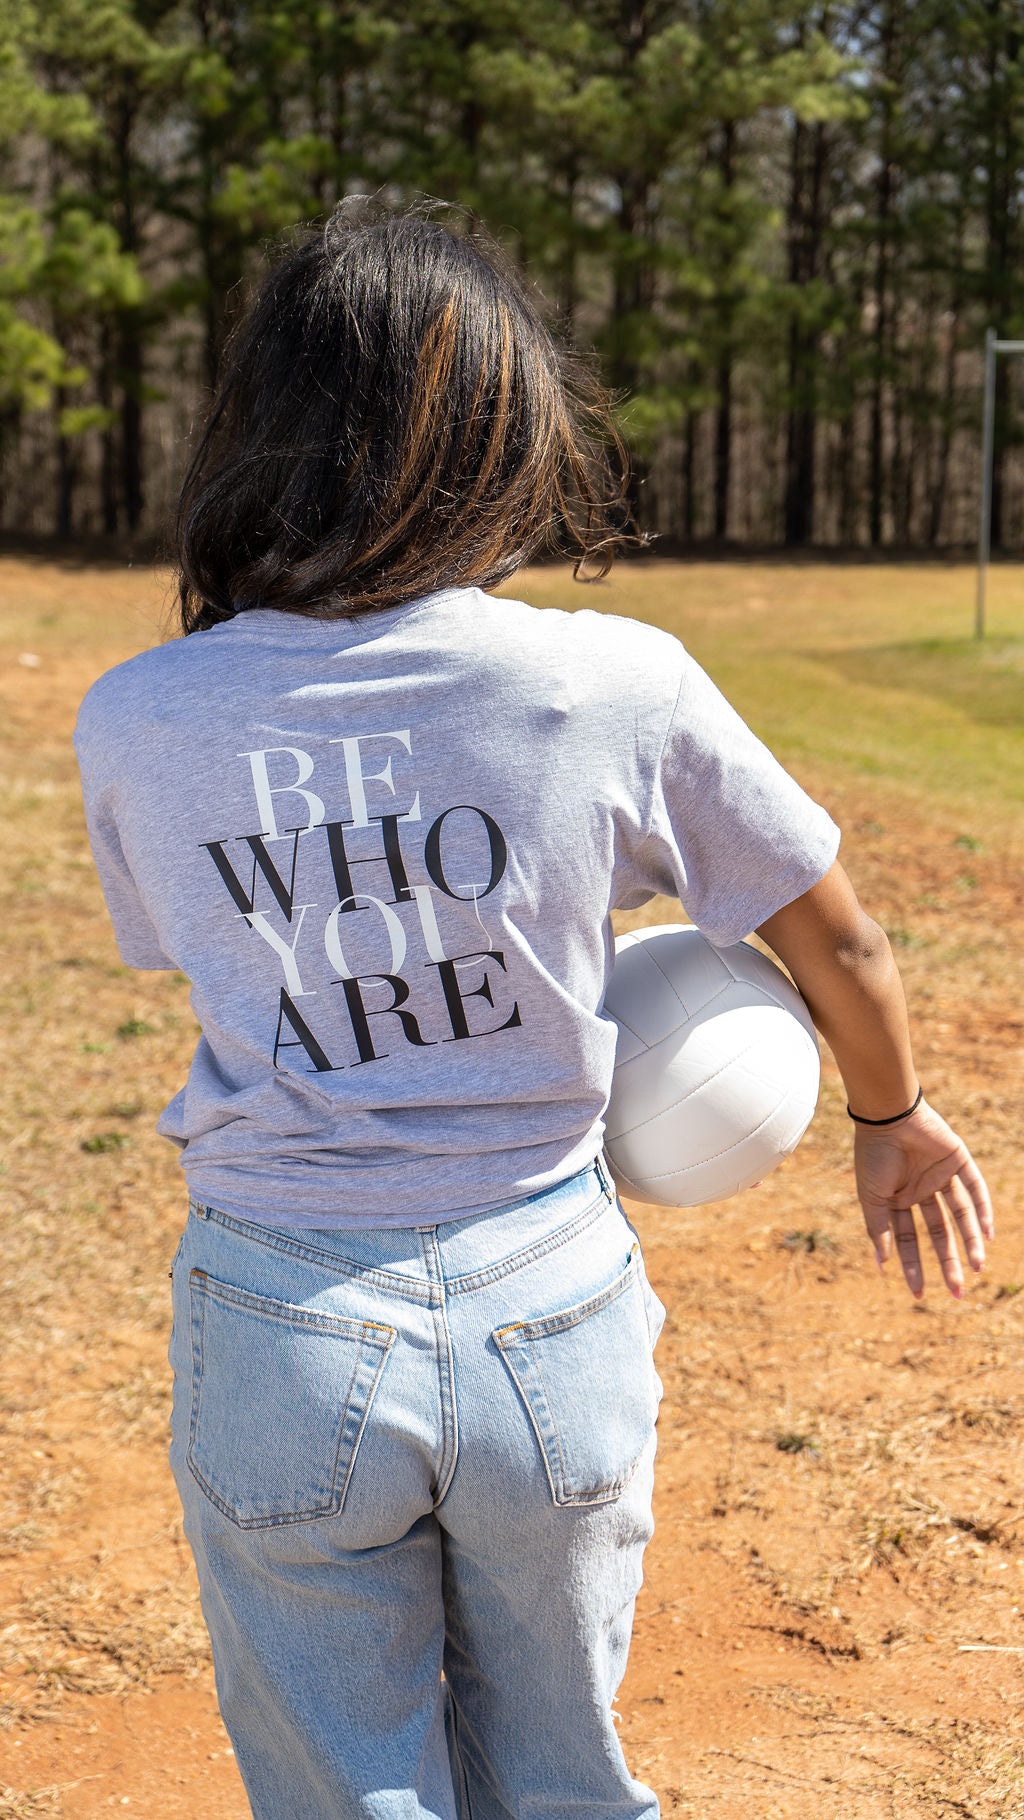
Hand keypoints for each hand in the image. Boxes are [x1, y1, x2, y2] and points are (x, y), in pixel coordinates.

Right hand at [853, 1099, 993, 1299]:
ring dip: (970, 1242)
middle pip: (939, 1232)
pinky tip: (987, 1235)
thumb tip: (883, 1265)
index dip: (913, 1265)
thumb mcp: (871, 1198)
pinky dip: (983, 1211)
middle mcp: (921, 1191)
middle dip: (948, 1262)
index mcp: (898, 1200)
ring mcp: (941, 1176)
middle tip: (957, 1291)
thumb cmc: (873, 1156)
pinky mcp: (958, 1160)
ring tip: (978, 1268)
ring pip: (960, 1215)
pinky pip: (975, 1189)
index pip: (908, 1239)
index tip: (918, 1294)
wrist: (888, 1116)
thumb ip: (879, 1229)